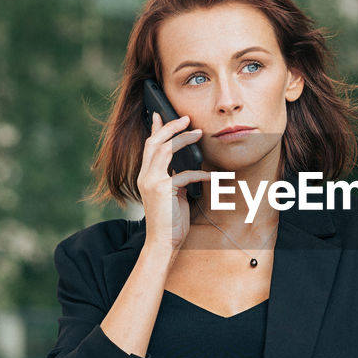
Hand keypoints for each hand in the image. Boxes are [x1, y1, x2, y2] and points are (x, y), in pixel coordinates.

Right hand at [138, 112, 206, 254]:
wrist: (163, 243)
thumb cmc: (171, 221)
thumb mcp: (173, 195)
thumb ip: (175, 179)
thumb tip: (186, 166)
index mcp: (146, 176)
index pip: (148, 146)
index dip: (155, 129)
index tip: (159, 114)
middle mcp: (145, 176)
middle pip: (154, 142)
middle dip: (170, 127)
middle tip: (186, 119)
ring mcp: (151, 182)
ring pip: (164, 150)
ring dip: (183, 140)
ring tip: (198, 134)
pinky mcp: (162, 190)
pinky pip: (183, 174)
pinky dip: (200, 173)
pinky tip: (213, 176)